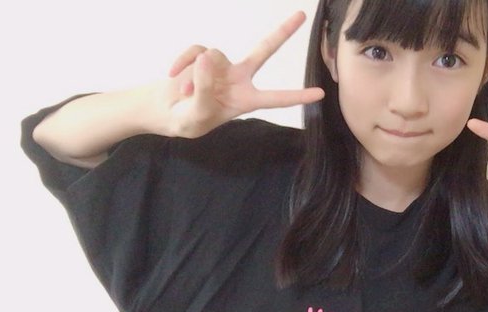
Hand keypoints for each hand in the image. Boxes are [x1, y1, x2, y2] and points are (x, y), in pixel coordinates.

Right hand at [156, 11, 324, 137]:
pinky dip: (182, 62)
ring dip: (195, 75)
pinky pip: (195, 51)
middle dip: (282, 32)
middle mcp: (238, 79)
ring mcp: (221, 66)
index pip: (276, 98)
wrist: (167, 111)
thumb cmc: (189, 119)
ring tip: (184, 92)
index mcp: (246, 100)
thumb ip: (203, 89)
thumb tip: (205, 57)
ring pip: (215, 55)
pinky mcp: (202, 56)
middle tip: (302, 15)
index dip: (297, 96)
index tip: (321, 93)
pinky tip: (172, 74)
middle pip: (264, 50)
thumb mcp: (198, 113)